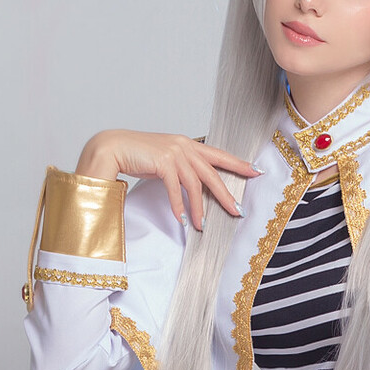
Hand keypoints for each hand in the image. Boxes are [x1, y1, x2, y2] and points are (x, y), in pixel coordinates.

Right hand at [76, 130, 258, 230]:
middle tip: (237, 211)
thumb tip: (194, 184)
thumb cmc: (138, 154)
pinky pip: (176, 189)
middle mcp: (184, 146)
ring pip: (195, 184)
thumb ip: (182, 167)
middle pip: (212, 173)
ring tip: (203, 225)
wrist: (113, 147)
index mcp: (188, 144)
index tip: (255, 171)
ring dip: (200, 208)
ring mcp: (174, 153)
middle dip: (226, 194)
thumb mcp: (165, 158)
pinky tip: (182, 219)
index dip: (238, 163)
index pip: (219, 155)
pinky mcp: (162, 162)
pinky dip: (179, 206)